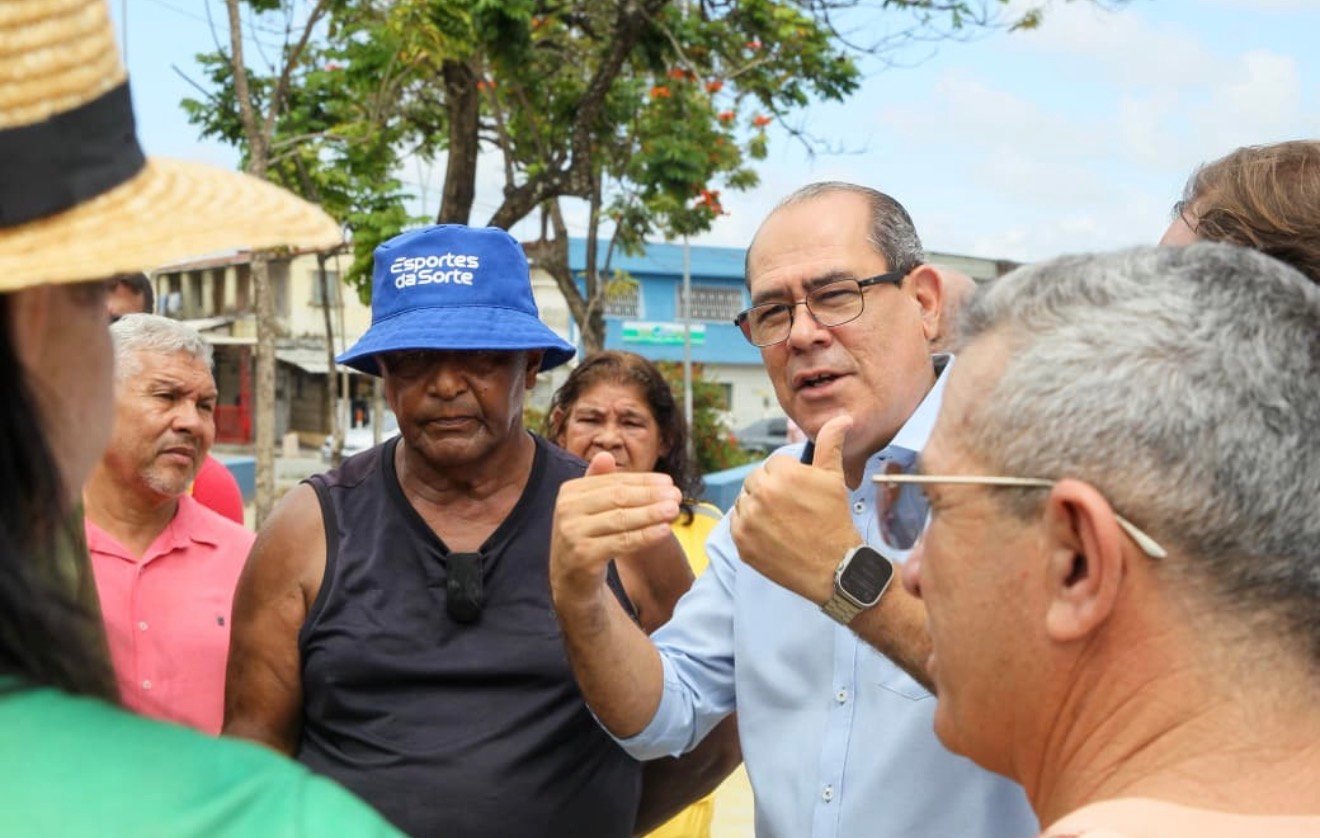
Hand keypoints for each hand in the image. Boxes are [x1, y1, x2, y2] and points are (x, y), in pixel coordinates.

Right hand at [550, 452, 681, 611]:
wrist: (570, 582)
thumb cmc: (587, 539)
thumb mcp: (589, 509)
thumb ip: (599, 483)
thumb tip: (606, 455)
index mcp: (569, 491)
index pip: (613, 482)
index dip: (643, 481)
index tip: (669, 482)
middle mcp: (566, 509)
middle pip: (617, 498)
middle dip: (650, 495)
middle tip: (677, 495)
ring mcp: (572, 533)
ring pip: (621, 519)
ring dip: (651, 513)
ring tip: (674, 510)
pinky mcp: (583, 556)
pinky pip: (621, 542)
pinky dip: (645, 536)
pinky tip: (664, 530)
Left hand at [731, 415, 861, 604]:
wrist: (833, 566)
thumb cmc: (834, 519)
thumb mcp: (834, 477)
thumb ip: (830, 443)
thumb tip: (841, 417)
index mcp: (781, 473)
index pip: (774, 464)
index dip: (789, 478)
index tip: (800, 494)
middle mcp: (761, 493)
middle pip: (756, 480)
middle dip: (771, 490)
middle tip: (791, 509)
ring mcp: (748, 519)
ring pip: (745, 501)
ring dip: (757, 507)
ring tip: (782, 521)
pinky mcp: (741, 542)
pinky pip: (737, 523)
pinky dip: (749, 527)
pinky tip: (770, 534)